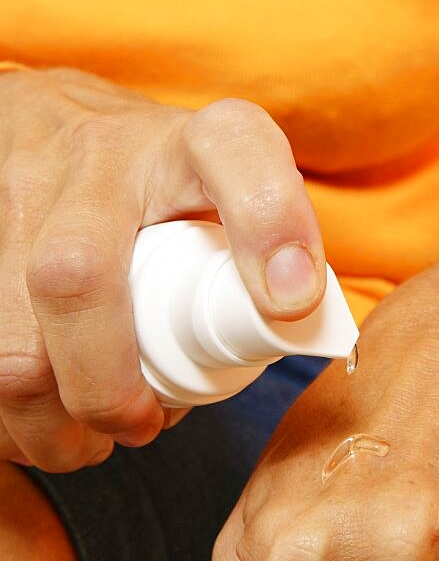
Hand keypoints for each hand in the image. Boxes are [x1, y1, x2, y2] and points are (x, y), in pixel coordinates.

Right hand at [0, 67, 324, 470]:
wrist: (54, 117)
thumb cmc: (159, 180)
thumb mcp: (222, 192)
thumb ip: (261, 248)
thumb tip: (280, 337)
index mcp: (189, 142)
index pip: (235, 150)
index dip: (269, 221)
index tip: (289, 302)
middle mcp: (100, 153)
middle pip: (76, 275)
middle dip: (104, 389)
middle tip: (138, 429)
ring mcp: (21, 185)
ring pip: (9, 336)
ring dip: (47, 419)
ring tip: (84, 443)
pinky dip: (9, 410)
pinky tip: (37, 419)